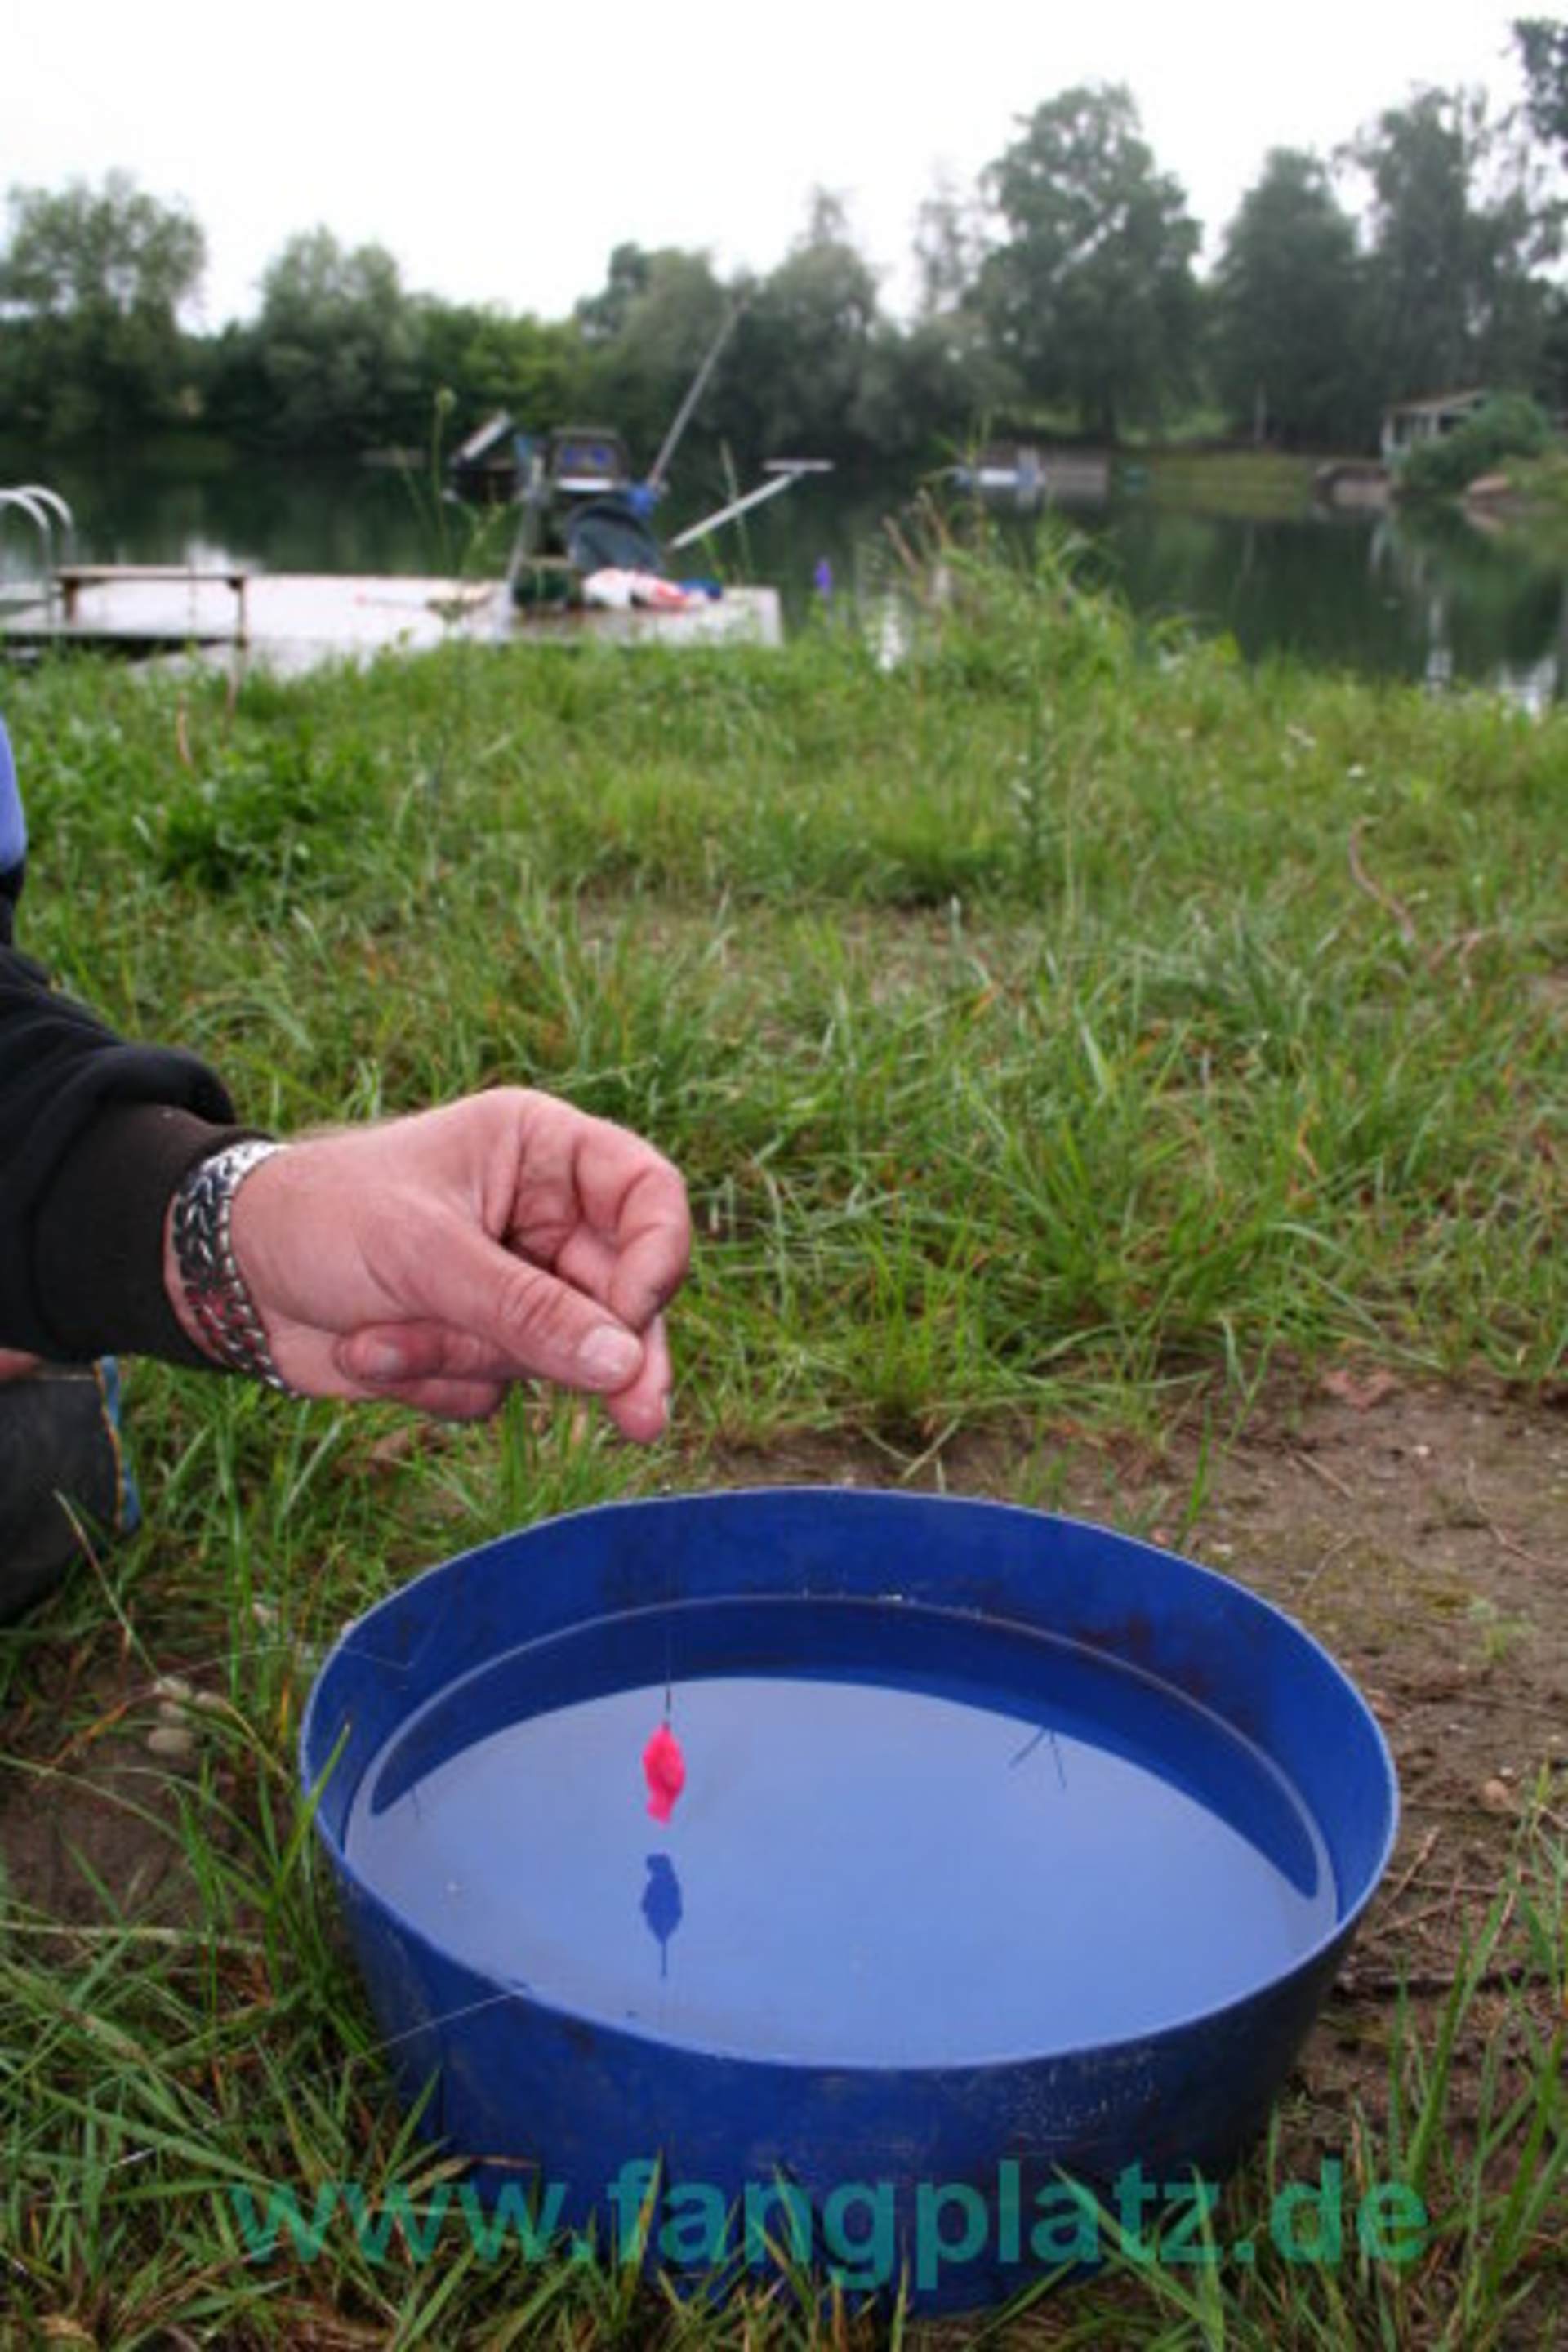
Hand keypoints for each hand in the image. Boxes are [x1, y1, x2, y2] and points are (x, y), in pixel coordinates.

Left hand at [165, 1090, 689, 1432]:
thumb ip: (526, 1311)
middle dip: (602, 1356)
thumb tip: (623, 1365)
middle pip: (624, 1294)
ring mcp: (514, 1285)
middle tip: (639, 1420)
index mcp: (541, 1151)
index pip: (647, 1194)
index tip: (633, 1318)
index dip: (658, 1256)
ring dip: (464, 1360)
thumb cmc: (321, 1219)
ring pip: (556, 1356)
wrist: (227, 1275)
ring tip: (377, 1339)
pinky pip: (498, 1390)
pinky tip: (369, 1348)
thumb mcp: (424, 1254)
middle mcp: (542, 1215)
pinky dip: (435, 1381)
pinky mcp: (479, 1344)